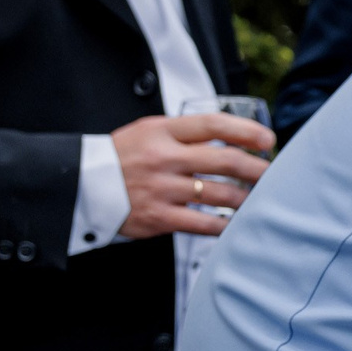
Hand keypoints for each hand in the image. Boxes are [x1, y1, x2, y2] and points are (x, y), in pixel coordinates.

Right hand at [110, 113, 273, 238]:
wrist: (78, 184)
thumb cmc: (122, 157)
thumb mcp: (148, 132)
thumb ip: (186, 134)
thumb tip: (233, 138)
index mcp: (162, 132)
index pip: (213, 125)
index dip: (246, 131)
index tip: (267, 140)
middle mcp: (164, 158)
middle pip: (225, 161)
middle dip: (257, 169)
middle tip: (273, 174)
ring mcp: (162, 189)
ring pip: (221, 194)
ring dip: (247, 198)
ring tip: (259, 199)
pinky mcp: (159, 217)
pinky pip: (204, 223)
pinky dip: (225, 225)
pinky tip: (237, 224)